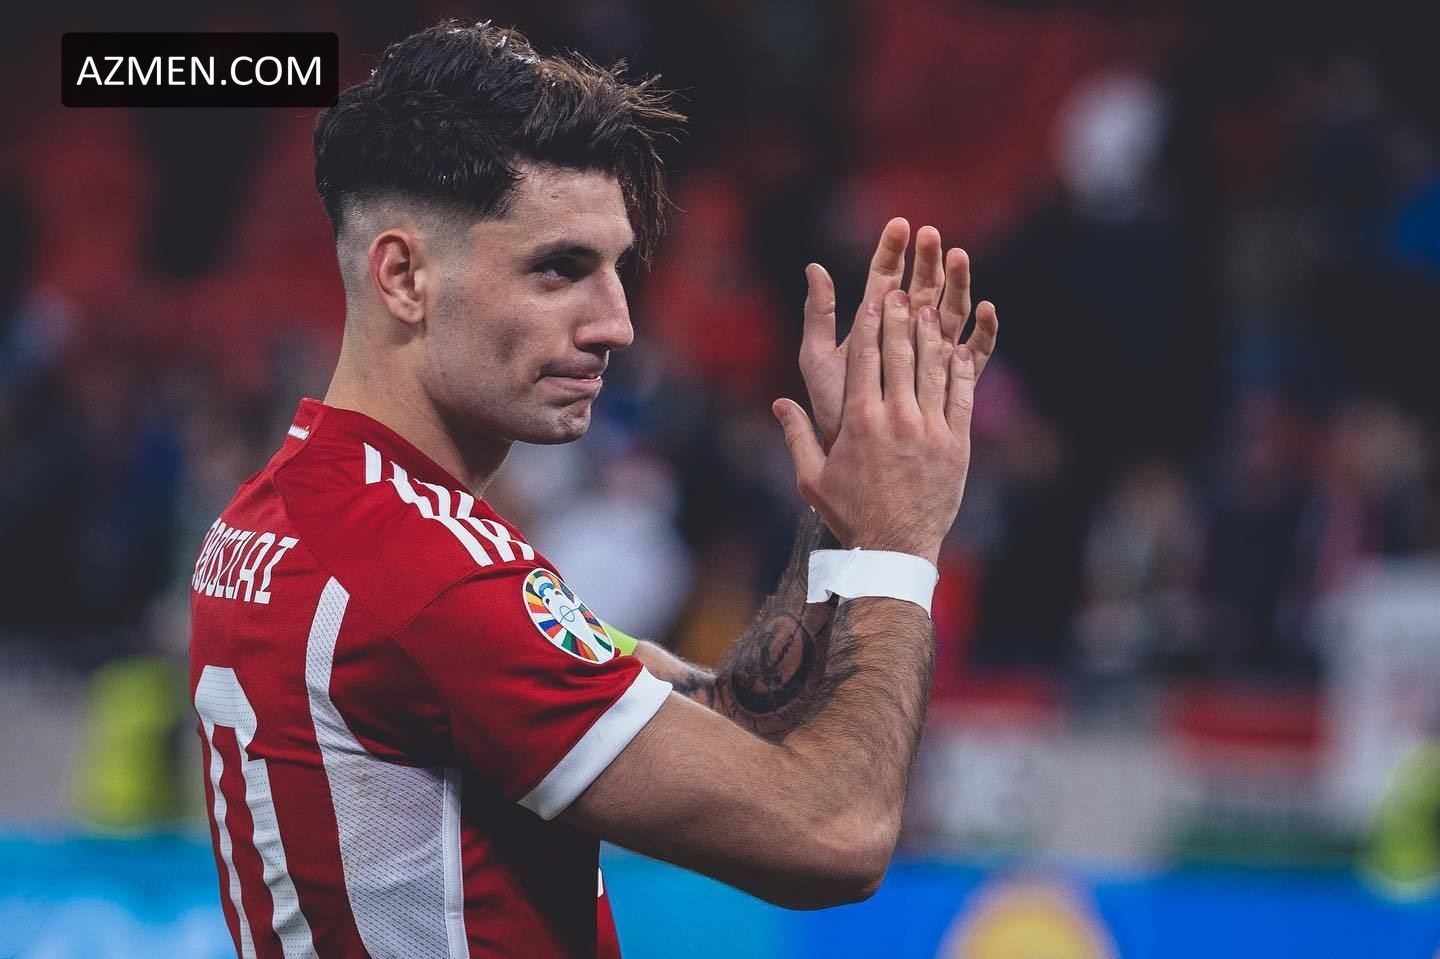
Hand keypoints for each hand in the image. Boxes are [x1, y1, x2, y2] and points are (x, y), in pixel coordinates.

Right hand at [775, 289, 976, 565]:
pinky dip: (960, 369)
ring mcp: (930, 430)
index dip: (870, 324)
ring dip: (931, 335)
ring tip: (930, 308)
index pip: (865, 359)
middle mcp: (896, 419)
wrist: (895, 549)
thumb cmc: (850, 515)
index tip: (873, 298)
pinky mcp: (956, 444)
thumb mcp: (812, 479)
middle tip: (903, 289)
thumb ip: (797, 436)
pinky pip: (960, 396)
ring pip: (933, 369)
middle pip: (900, 354)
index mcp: (860, 422)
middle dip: (901, 318)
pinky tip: (959, 348)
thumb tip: (779, 403)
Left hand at [800, 219, 998, 449]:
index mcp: (873, 325)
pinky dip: (982, 332)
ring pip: (950, 313)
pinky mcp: (951, 382)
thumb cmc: (833, 409)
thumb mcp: (818, 359)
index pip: (884, 277)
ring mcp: (930, 358)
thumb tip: (813, 266)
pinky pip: (973, 354)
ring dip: (958, 283)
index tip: (900, 223)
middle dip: (928, 259)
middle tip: (932, 234)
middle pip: (922, 288)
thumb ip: (818, 314)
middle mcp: (905, 336)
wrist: (855, 458)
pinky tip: (987, 309)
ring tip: (961, 256)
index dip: (892, 250)